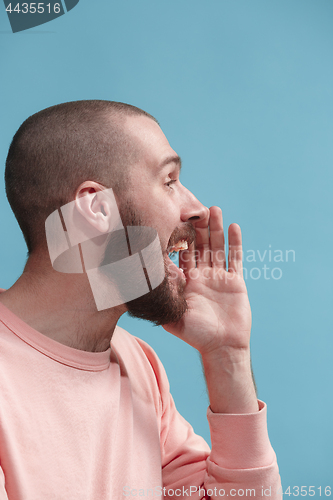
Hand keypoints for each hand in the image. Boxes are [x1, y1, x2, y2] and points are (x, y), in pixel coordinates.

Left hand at [163, 206, 251, 357]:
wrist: (221, 347)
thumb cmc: (195, 335)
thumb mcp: (173, 316)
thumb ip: (162, 300)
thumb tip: (142, 285)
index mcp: (187, 281)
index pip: (182, 254)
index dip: (180, 237)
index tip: (176, 219)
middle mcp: (202, 276)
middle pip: (200, 246)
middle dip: (198, 227)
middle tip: (196, 208)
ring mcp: (220, 277)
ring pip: (218, 247)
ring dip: (216, 229)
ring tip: (215, 210)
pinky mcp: (235, 281)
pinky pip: (235, 258)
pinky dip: (235, 243)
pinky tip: (234, 227)